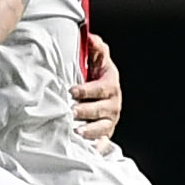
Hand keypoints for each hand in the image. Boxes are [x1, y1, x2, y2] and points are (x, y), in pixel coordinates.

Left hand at [71, 30, 120, 146]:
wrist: (101, 95)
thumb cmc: (96, 77)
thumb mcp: (98, 60)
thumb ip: (95, 47)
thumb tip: (89, 35)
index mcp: (110, 85)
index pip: (101, 88)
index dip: (87, 90)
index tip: (72, 90)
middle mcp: (113, 104)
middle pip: (101, 109)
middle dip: (86, 111)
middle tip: (71, 111)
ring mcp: (109, 121)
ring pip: (102, 127)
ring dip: (90, 130)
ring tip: (77, 131)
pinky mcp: (105, 135)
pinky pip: (103, 144)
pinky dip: (97, 148)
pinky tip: (88, 149)